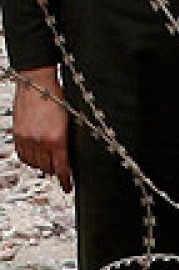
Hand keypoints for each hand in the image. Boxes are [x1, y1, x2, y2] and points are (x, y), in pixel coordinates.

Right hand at [12, 64, 70, 192]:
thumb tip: (69, 152)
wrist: (36, 82)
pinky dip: (29, 159)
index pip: (62, 167)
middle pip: (48, 167)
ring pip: (34, 163)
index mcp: (56, 138)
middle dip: (55, 171)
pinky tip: (35, 157)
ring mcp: (26, 138)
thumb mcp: (69, 119)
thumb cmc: (56, 96)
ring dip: (42, 165)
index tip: (68, 187)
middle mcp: (40, 141)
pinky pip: (22, 155)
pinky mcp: (17, 134)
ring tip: (49, 164)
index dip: (65, 180)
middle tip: (61, 172)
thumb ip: (67, 138)